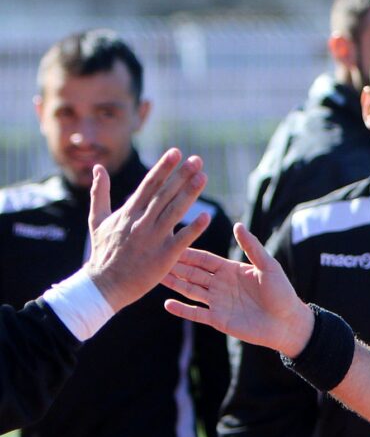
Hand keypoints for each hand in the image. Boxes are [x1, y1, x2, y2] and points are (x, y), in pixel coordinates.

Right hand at [85, 148, 209, 310]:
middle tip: (197, 160)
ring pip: (175, 211)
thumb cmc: (103, 251)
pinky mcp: (164, 256)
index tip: (176, 152)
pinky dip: (193, 228)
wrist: (105, 284)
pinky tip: (206, 216)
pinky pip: (182, 239)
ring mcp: (153, 238)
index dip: (163, 168)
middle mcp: (141, 222)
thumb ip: (100, 193)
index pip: (149, 185)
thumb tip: (98, 167)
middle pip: (165, 194)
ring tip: (203, 177)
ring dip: (190, 193)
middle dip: (181, 175)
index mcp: (128, 212)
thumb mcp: (97, 220)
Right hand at [163, 222, 313, 356]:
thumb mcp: (268, 267)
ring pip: (190, 290)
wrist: (288, 323)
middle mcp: (220, 284)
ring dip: (173, 284)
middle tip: (153, 257)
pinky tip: (166, 303)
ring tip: (155, 276)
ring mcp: (217, 302)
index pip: (204, 259)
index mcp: (231, 270)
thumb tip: (238, 225)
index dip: (188, 252)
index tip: (170, 242)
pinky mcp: (218, 320)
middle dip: (174, 266)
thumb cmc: (283, 293)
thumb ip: (252, 247)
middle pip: (192, 273)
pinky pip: (195, 313)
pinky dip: (181, 309)